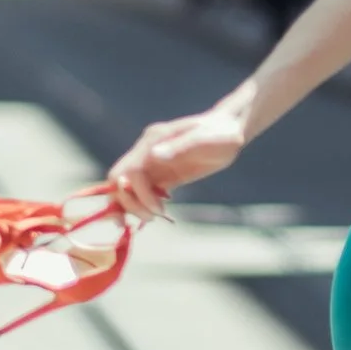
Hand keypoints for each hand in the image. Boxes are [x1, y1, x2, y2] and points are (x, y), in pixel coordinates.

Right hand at [106, 102, 245, 219]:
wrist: (229, 131)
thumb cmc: (220, 133)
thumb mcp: (203, 140)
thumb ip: (179, 147)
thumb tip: (154, 155)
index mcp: (153, 140)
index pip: (130, 171)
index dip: (138, 193)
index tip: (158, 209)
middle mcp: (147, 151)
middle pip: (120, 180)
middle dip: (128, 202)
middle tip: (149, 218)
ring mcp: (152, 163)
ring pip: (127, 187)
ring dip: (132, 206)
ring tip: (153, 218)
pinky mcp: (161, 175)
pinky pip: (142, 192)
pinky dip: (141, 205)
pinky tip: (154, 216)